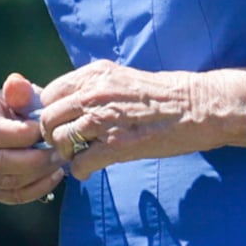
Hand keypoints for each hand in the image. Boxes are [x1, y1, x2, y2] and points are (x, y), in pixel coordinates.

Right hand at [0, 72, 65, 204]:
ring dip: (38, 175)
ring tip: (59, 163)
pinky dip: (36, 190)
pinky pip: (11, 196)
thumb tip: (16, 83)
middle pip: (0, 162)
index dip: (26, 137)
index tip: (49, 132)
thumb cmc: (25, 108)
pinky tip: (54, 177)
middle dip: (35, 160)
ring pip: (7, 181)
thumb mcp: (25, 95)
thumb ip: (21, 91)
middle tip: (60, 154)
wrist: (20, 126)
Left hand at [36, 60, 243, 180]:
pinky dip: (80, 170)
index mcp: (93, 75)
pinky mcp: (116, 146)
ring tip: (79, 156)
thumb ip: (93, 87)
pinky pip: (80, 163)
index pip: (49, 94)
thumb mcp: (120, 77)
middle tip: (65, 144)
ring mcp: (103, 120)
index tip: (60, 123)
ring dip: (65, 153)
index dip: (51, 112)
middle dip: (52, 134)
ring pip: (59, 140)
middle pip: (48, 118)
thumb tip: (69, 103)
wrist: (196, 107)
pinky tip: (89, 170)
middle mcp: (92, 94)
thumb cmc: (162, 94)